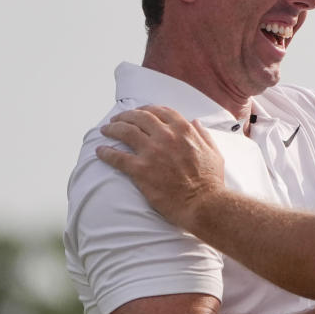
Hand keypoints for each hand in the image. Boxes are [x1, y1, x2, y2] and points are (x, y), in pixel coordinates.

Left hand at [96, 105, 225, 227]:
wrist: (203, 204)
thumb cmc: (210, 181)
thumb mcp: (214, 153)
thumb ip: (203, 135)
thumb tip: (195, 123)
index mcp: (184, 130)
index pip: (160, 111)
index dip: (147, 109)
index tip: (139, 112)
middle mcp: (166, 136)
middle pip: (139, 117)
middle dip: (125, 116)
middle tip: (117, 119)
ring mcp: (152, 152)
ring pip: (125, 132)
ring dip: (113, 129)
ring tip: (105, 130)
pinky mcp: (140, 170)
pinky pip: (117, 157)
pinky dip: (106, 152)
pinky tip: (100, 151)